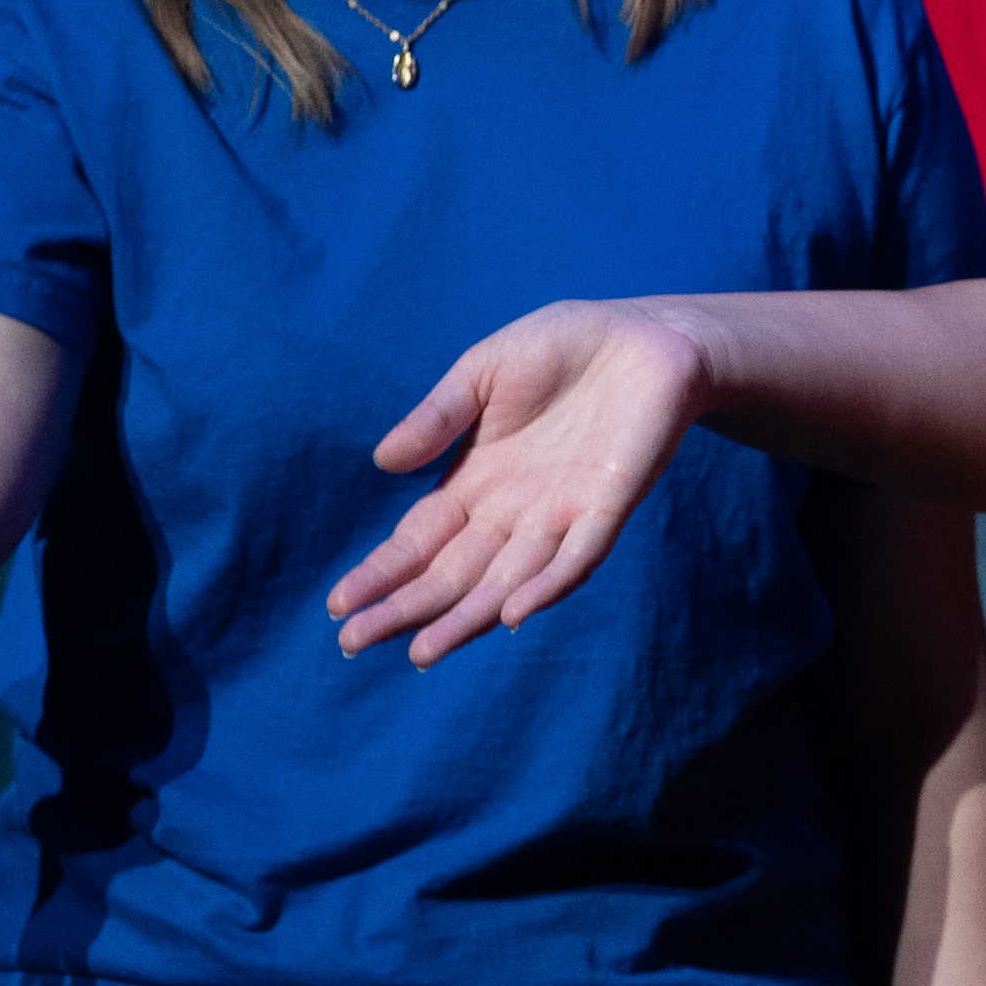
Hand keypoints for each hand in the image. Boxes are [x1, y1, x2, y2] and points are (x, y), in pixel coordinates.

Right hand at [326, 302, 712, 662]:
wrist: (646, 334)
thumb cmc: (562, 347)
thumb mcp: (483, 372)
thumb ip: (438, 416)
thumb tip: (382, 461)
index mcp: (475, 482)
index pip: (419, 541)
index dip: (382, 572)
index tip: (338, 606)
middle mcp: (512, 511)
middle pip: (451, 573)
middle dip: (404, 608)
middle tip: (353, 644)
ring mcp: (561, 514)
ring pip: (506, 581)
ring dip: (465, 617)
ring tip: (422, 652)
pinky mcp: (609, 505)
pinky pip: (576, 558)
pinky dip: (546, 586)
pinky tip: (512, 612)